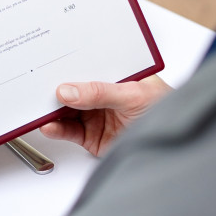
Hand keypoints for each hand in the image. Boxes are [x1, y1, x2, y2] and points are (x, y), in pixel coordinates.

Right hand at [41, 76, 170, 155]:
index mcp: (116, 76)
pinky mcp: (91, 136)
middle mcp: (104, 95)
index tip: (50, 68)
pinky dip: (57, 129)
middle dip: (56, 89)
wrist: (175, 149)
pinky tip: (50, 126)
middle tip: (40, 90)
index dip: (69, 65)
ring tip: (41, 110)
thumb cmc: (167, 113)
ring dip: (52, 111)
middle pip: (73, 89)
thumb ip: (100, 93)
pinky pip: (68, 131)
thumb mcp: (134, 95)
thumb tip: (70, 91)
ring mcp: (96, 115)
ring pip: (66, 111)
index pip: (87, 66)